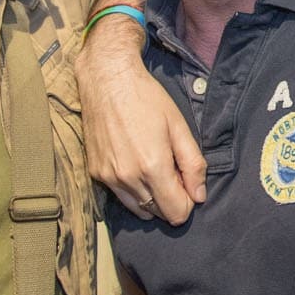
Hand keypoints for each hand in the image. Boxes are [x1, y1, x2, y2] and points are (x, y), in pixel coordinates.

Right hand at [75, 14, 206, 224]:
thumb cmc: (147, 99)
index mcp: (152, 167)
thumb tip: (199, 196)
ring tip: (154, 168)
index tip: (188, 182)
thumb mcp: (179, 127)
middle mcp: (128, 178)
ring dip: (152, 198)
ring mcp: (108, 177)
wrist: (107, 81)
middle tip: (172, 171)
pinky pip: (120, 196)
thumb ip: (193, 164)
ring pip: (138, 209)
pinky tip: (136, 164)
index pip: (176, 212)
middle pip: (158, 213)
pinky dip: (133, 189)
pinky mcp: (95, 173)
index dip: (188, 201)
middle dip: (171, 199)